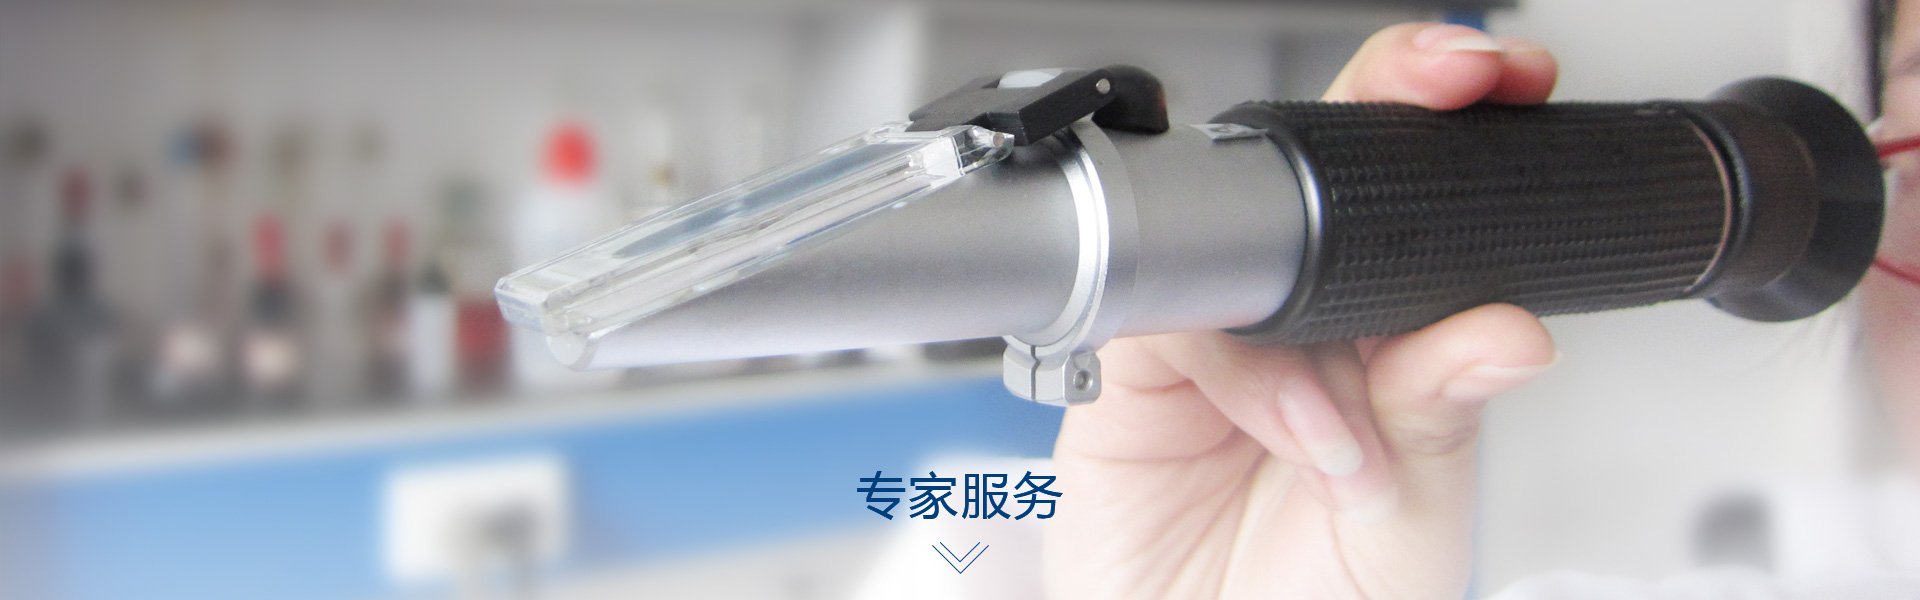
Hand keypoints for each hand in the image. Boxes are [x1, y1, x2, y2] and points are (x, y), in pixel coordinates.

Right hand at [1045, 23, 1561, 599]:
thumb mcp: (1415, 521)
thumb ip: (1442, 416)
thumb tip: (1508, 329)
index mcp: (1384, 341)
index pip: (1410, 203)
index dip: (1442, 123)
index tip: (1492, 82)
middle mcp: (1300, 330)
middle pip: (1316, 183)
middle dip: (1379, 125)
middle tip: (1438, 93)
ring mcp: (1215, 346)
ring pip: (1238, 245)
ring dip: (1304, 327)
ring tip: (1345, 444)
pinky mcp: (1134, 375)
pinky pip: (1167, 319)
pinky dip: (1237, 371)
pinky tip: (1285, 433)